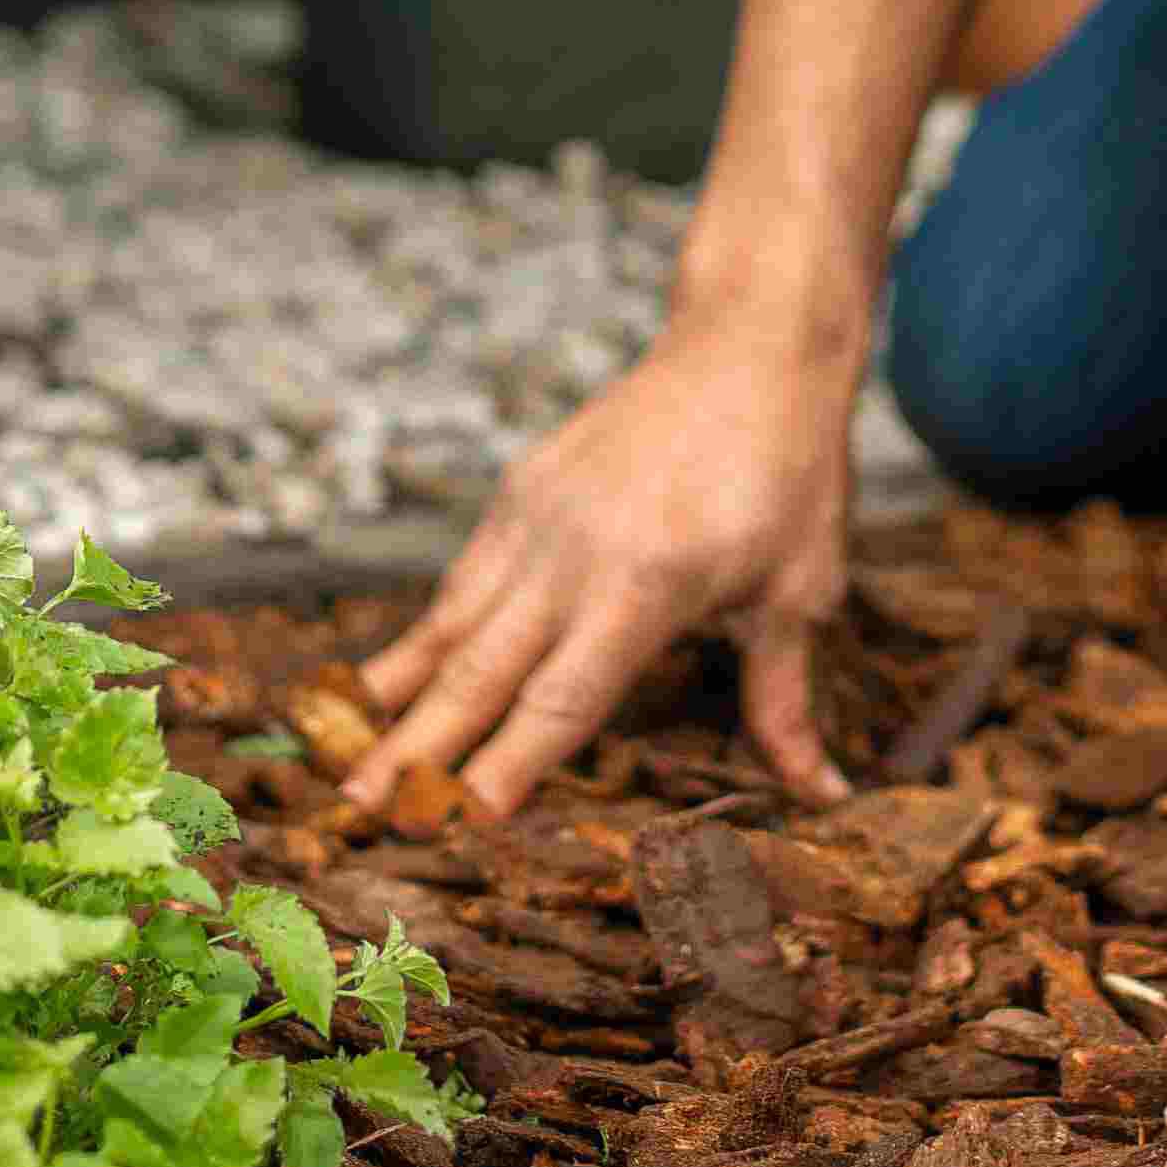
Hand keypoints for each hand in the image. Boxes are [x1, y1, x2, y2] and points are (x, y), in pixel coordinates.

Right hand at [343, 325, 859, 822]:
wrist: (750, 343)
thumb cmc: (788, 472)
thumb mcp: (801, 589)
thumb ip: (783, 700)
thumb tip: (824, 793)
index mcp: (649, 586)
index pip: (563, 699)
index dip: (506, 765)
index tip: (454, 822)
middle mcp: (576, 555)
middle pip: (480, 671)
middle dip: (416, 750)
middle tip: (355, 815)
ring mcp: (537, 517)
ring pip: (451, 623)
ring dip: (395, 698)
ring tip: (343, 765)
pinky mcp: (521, 489)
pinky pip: (464, 580)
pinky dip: (423, 636)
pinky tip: (388, 686)